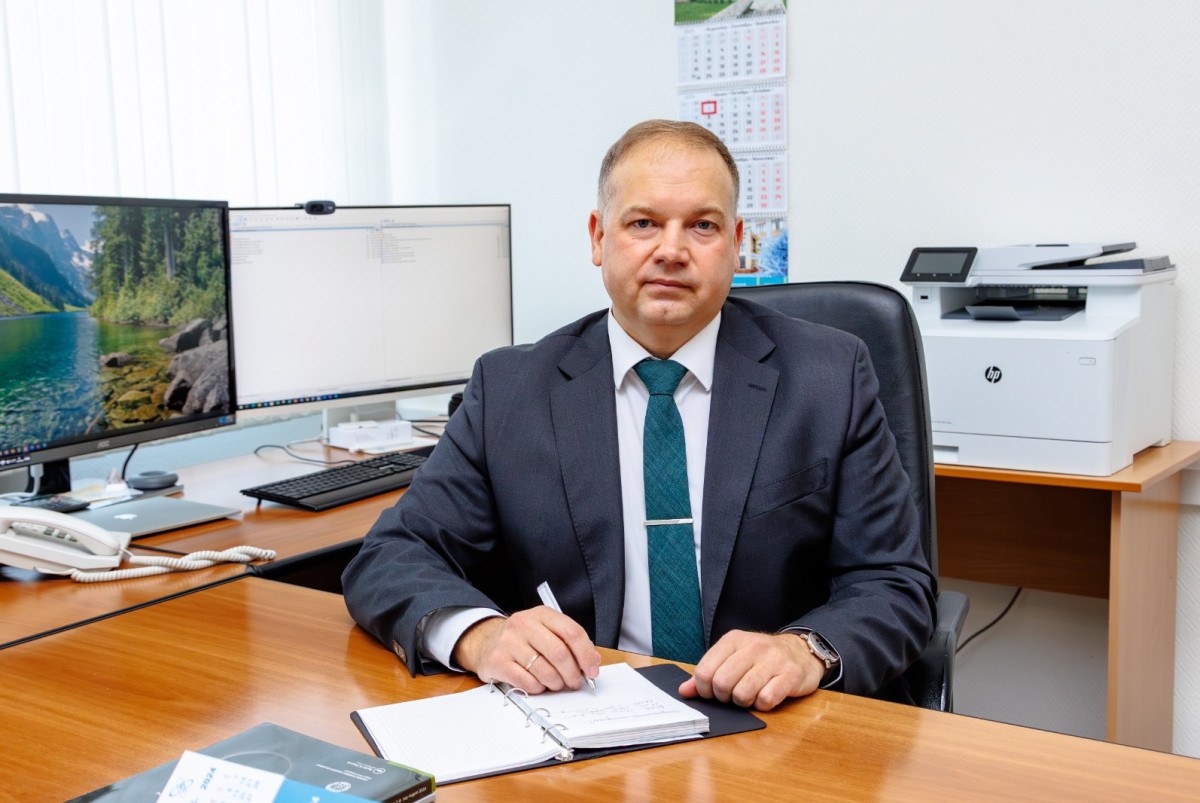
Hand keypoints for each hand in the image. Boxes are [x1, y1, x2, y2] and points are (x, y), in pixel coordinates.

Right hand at [451, 607, 600, 692]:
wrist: (485, 641)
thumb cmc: (523, 639)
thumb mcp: (546, 631)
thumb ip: (570, 643)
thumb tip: (593, 661)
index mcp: (542, 614)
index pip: (572, 632)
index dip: (586, 654)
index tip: (593, 670)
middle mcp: (524, 624)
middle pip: (559, 653)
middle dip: (573, 673)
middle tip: (576, 682)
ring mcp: (509, 642)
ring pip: (545, 671)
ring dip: (556, 683)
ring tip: (556, 684)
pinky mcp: (498, 661)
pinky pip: (528, 682)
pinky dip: (538, 688)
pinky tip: (538, 684)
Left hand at [678, 630, 824, 710]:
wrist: (800, 652)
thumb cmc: (761, 659)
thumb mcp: (733, 658)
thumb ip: (708, 673)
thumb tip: (684, 691)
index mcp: (733, 640)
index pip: (704, 671)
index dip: (704, 690)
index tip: (713, 693)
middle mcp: (753, 646)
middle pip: (722, 683)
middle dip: (724, 697)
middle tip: (733, 695)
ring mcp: (773, 659)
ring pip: (742, 693)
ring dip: (743, 702)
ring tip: (750, 695)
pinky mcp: (790, 675)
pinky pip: (766, 699)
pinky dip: (762, 705)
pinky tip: (766, 696)